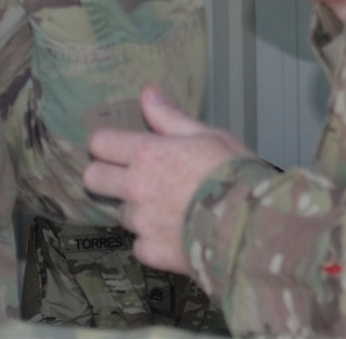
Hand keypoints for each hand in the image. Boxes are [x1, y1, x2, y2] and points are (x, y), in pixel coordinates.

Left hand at [84, 87, 251, 274]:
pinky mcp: (150, 252)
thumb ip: (169, 117)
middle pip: (94, 179)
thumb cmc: (234, 175)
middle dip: (105, 176)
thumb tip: (147, 93)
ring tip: (169, 209)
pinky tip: (176, 234)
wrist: (251, 227)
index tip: (117, 148)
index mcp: (147, 154)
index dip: (106, 144)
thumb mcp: (206, 135)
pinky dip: (153, 240)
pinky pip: (140, 244)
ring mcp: (141, 223)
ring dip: (137, 210)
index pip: (100, 143)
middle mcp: (136, 187)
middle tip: (129, 177)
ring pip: (121, 213)